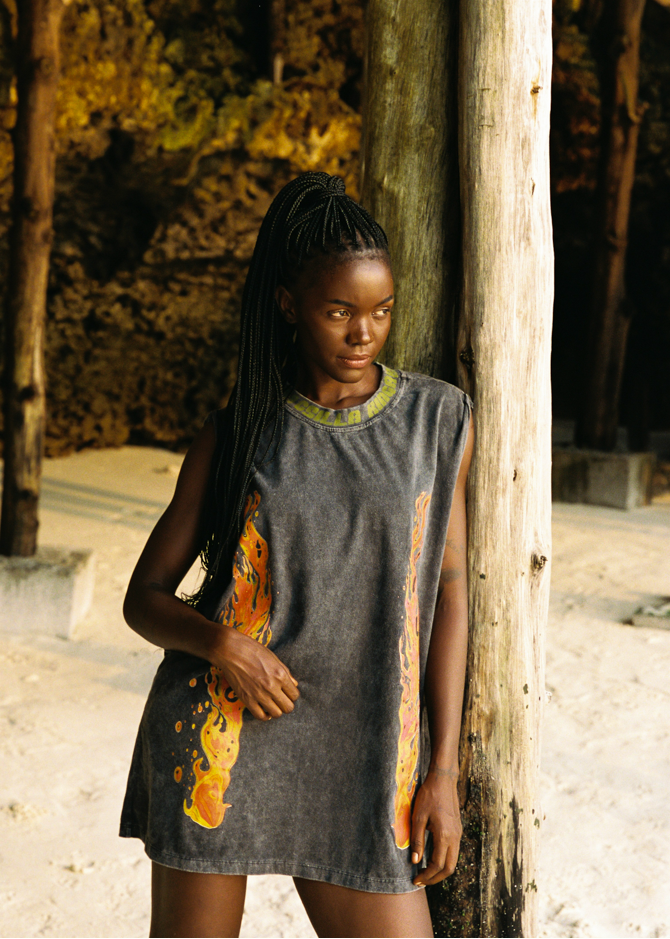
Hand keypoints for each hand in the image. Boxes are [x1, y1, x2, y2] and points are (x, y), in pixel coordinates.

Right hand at [212, 627, 298, 721]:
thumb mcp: (273, 658)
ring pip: (276, 714)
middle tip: (281, 700)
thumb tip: (294, 684)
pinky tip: (264, 710)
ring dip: (276, 711)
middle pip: (288, 707)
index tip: (287, 693)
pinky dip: (264, 715)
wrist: (231, 651)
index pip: (294, 695)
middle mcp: (272, 687)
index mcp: (280, 675)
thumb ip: (285, 672)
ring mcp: (259, 695)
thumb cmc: (253, 651)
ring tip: (273, 705)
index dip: (292, 695)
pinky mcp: (247, 699)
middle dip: (287, 705)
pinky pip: (260, 716)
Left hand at [411, 768, 462, 886]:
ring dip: (441, 870)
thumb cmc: (428, 796)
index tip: (416, 879)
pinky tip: (432, 858)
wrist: (443, 780)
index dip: (427, 876)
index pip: (438, 865)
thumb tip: (415, 861)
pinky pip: (453, 851)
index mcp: (445, 835)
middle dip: (435, 878)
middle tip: (422, 881)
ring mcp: (458, 834)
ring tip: (426, 872)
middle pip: (449, 868)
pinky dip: (444, 860)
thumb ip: (417, 840)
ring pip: (453, 861)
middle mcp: (455, 837)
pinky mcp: (457, 829)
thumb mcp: (418, 817)